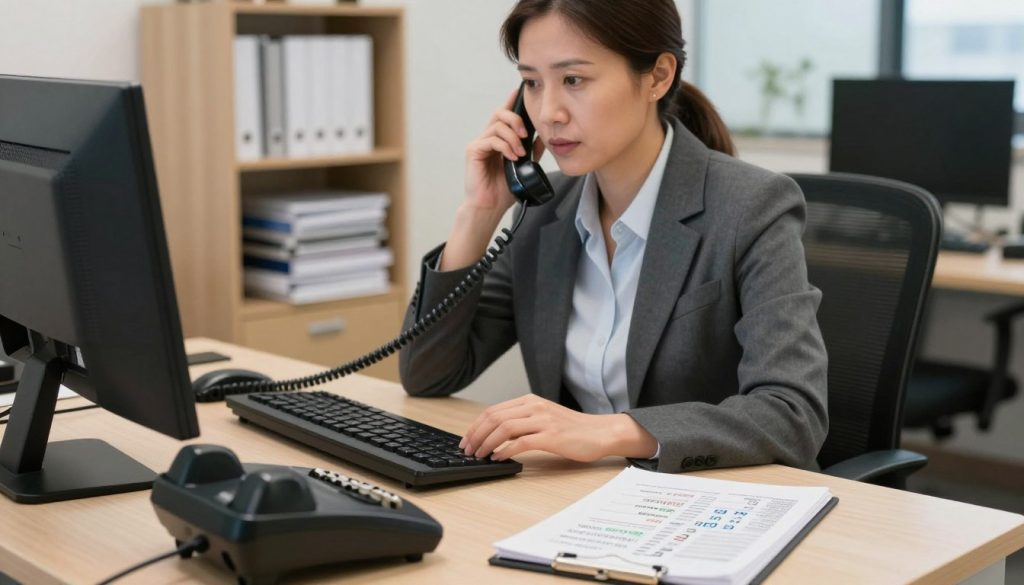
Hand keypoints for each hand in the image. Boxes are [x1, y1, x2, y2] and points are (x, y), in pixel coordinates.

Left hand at [459, 394, 657, 462]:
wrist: (601, 432)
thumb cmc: (572, 429)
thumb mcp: (543, 418)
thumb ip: (522, 422)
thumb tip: (495, 436)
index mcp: (530, 401)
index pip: (494, 410)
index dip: (476, 426)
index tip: (467, 440)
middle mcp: (535, 407)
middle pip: (495, 417)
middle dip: (476, 435)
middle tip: (468, 450)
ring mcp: (543, 420)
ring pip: (504, 428)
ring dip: (487, 443)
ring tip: (480, 455)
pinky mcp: (552, 436)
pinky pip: (521, 442)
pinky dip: (505, 450)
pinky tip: (499, 458)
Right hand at [463, 88, 545, 212]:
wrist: (490, 206)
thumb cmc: (504, 189)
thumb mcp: (524, 166)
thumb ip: (532, 149)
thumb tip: (544, 136)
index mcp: (498, 140)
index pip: (504, 115)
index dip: (511, 101)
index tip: (520, 91)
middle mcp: (487, 138)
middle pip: (500, 114)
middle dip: (516, 119)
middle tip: (526, 133)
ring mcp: (479, 144)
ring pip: (497, 126)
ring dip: (513, 137)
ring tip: (520, 153)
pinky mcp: (473, 151)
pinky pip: (491, 139)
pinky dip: (505, 146)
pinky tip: (512, 157)